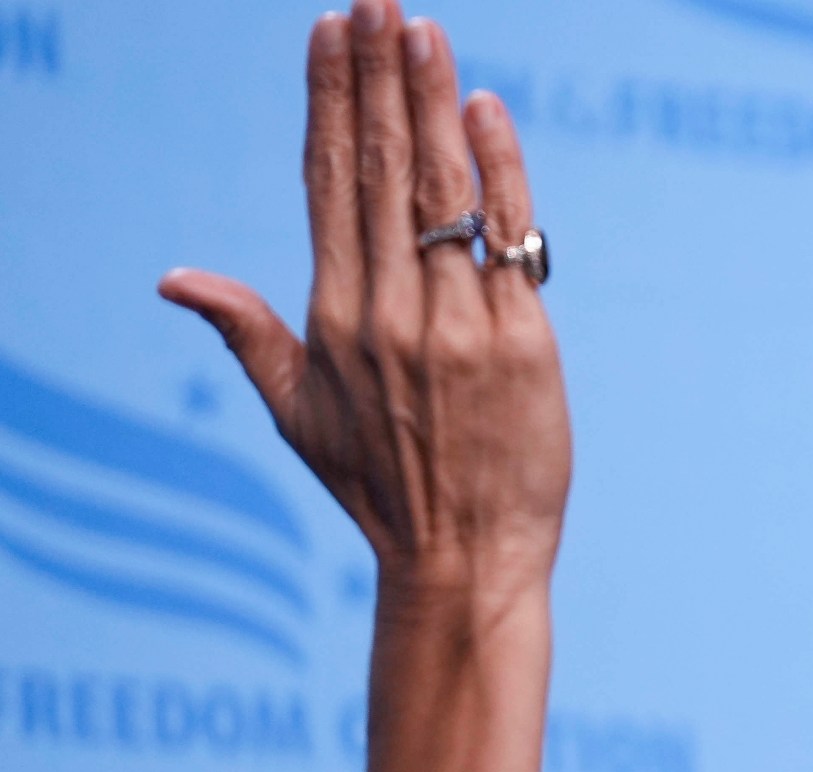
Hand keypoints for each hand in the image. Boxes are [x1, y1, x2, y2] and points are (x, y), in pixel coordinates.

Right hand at [159, 1, 569, 598]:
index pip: (328, 183)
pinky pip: (508, 239)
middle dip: (377, 78)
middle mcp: (390, 311)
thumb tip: (174, 280)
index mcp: (332, 317)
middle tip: (375, 1)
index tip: (329, 34)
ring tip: (422, 30)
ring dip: (430, 102)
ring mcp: (457, 325)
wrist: (464, 559)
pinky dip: (499, 172)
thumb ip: (246, 333)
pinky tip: (485, 110)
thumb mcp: (297, 413)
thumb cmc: (380, 487)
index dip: (329, 102)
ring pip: (441, 191)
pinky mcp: (522, 344)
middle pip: (381, 169)